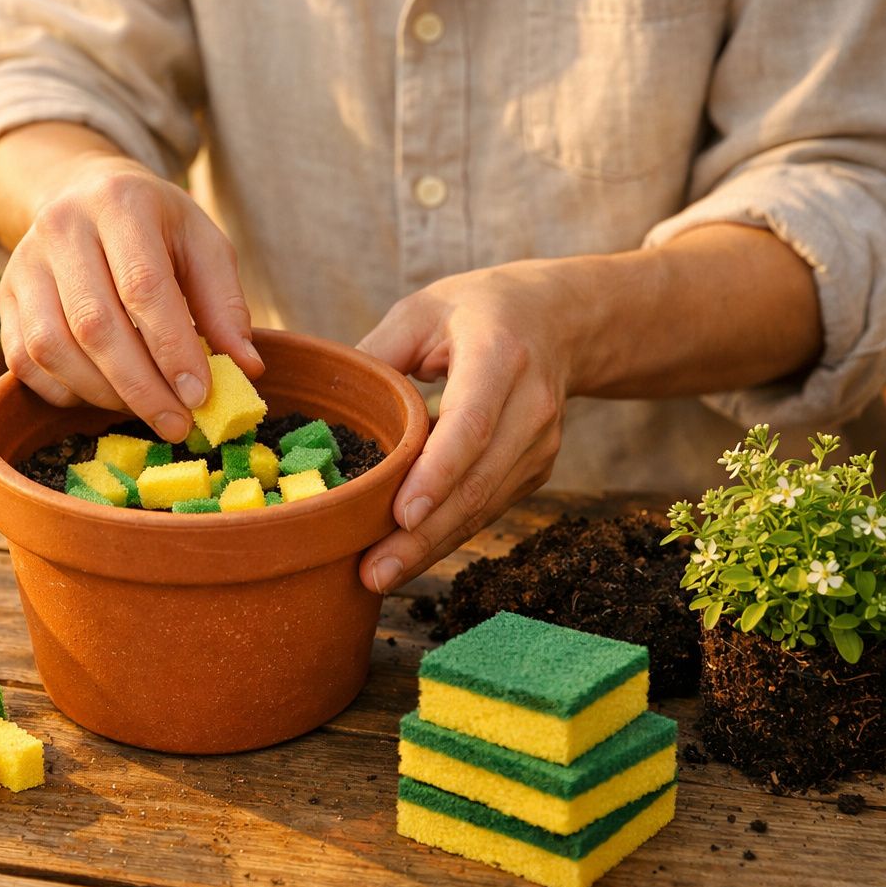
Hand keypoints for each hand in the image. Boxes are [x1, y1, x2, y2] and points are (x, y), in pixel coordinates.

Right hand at [0, 159, 261, 441]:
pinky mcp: (4, 299)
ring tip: (147, 411)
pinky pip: (24, 362)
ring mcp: (23, 265)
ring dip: (103, 394)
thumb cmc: (155, 227)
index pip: (143, 286)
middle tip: (178, 425)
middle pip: (94, 325)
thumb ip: (225, 304)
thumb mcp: (202, 244)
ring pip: (52, 348)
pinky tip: (104, 396)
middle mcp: (61, 228)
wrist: (81, 193)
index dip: (172, 349)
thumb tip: (246, 369)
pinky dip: (66, 392)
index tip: (199, 396)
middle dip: (141, 387)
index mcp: (119, 202)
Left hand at [356, 262, 575, 593]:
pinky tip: (406, 557)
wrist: (559, 320)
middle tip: (373, 570)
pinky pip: (488, 509)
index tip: (403, 514)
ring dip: (432, 547)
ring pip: (484, 507)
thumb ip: (377, 353)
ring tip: (378, 574)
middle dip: (425, 534)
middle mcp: (531, 405)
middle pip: (478, 482)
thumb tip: (326, 404)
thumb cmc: (476, 311)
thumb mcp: (422, 311)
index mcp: (499, 355)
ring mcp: (540, 443)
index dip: (438, 473)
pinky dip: (447, 536)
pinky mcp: (536, 469)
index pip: (471, 424)